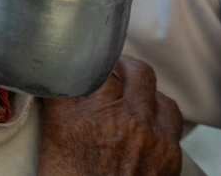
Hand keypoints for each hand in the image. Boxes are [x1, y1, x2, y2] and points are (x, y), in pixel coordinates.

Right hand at [39, 56, 183, 175]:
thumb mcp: (51, 154)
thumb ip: (59, 118)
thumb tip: (55, 92)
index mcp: (74, 123)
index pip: (78, 72)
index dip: (79, 65)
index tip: (77, 65)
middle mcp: (113, 120)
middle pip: (120, 68)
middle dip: (114, 65)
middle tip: (109, 67)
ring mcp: (146, 132)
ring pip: (147, 81)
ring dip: (138, 80)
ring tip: (131, 82)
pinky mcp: (169, 149)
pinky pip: (169, 110)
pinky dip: (158, 106)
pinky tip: (151, 109)